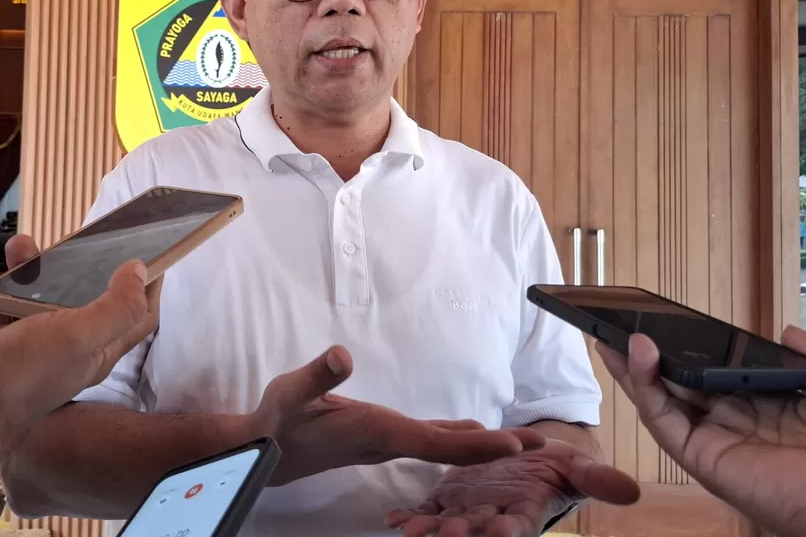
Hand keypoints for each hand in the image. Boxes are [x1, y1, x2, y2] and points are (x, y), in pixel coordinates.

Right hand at [0, 235, 160, 474]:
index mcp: (98, 351)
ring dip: (28, 269)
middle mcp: (68, 349)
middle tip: (71, 239)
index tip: (149, 252)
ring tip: (17, 246)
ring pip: (36, 297)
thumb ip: (115, 307)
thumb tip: (139, 272)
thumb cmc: (21, 377)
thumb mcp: (79, 338)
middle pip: (84, 299)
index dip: (148, 287)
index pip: (137, 318)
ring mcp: (29, 347)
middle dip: (79, 265)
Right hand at [250, 347, 546, 486]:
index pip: (436, 443)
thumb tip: (340, 356)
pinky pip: (431, 441)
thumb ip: (317, 375)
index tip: (513, 445)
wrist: (262, 450)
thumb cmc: (277, 419)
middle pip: (453, 450)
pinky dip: (458, 437)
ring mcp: (388, 443)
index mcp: (376, 432)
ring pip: (445, 448)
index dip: (476, 444)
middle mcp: (389, 443)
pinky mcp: (382, 438)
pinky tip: (474, 431)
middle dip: (497, 448)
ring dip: (483, 445)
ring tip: (522, 441)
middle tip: (543, 445)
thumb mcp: (291, 392)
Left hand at [384, 440, 639, 535]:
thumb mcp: (579, 469)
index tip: (502, 530)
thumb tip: (633, 491)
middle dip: (462, 533)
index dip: (509, 529)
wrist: (529, 459)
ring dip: (429, 529)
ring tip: (408, 530)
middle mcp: (494, 518)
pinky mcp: (448, 500)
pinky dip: (410, 515)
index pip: (518, 525)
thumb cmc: (558, 466)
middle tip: (449, 533)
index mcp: (526, 512)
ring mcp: (469, 511)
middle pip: (477, 529)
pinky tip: (392, 519)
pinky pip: (427, 510)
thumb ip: (599, 481)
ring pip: (447, 523)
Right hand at [598, 327, 805, 536]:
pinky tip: (641, 356)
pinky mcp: (705, 459)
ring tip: (614, 335)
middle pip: (673, 387)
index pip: (708, 374)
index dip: (683, 350)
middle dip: (642, 357)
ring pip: (659, 402)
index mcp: (761, 409)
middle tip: (616, 326)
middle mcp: (733, 425)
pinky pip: (664, 422)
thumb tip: (785, 331)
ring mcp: (715, 442)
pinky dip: (645, 388)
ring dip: (633, 368)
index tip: (662, 322)